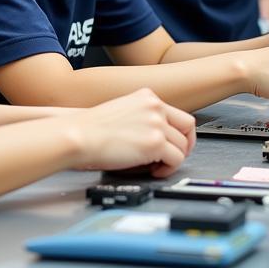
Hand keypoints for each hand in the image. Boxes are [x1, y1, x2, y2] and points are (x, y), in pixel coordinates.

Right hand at [72, 88, 194, 178]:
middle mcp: (155, 106)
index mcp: (147, 96)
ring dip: (173, 160)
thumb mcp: (123, 110)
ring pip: (182, 146)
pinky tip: (154, 170)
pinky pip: (176, 160)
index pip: (178, 113)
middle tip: (175, 157)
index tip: (176, 143)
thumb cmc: (93, 127)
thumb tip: (158, 135)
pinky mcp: (155, 142)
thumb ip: (143, 116)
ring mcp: (156, 123)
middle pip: (188, 127)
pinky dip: (168, 169)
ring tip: (157, 166)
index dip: (180, 132)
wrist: (80, 134)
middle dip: (185, 145)